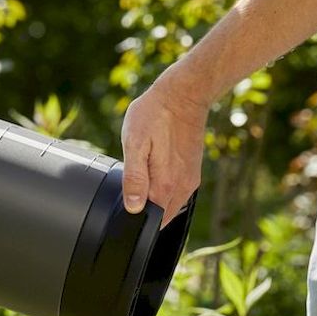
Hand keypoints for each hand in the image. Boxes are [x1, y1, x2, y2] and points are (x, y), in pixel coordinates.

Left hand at [120, 72, 209, 228]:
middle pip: (162, 216)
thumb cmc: (155, 115)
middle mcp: (182, 187)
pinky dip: (164, 191)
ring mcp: (190, 179)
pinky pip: (177, 192)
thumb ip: (134, 178)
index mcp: (166, 185)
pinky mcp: (193, 171)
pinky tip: (152, 176)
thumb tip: (134, 207)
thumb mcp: (134, 143)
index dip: (136, 221)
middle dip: (145, 214)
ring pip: (171, 205)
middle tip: (128, 196)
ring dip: (155, 202)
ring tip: (138, 184)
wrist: (184, 94)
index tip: (123, 213)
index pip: (152, 221)